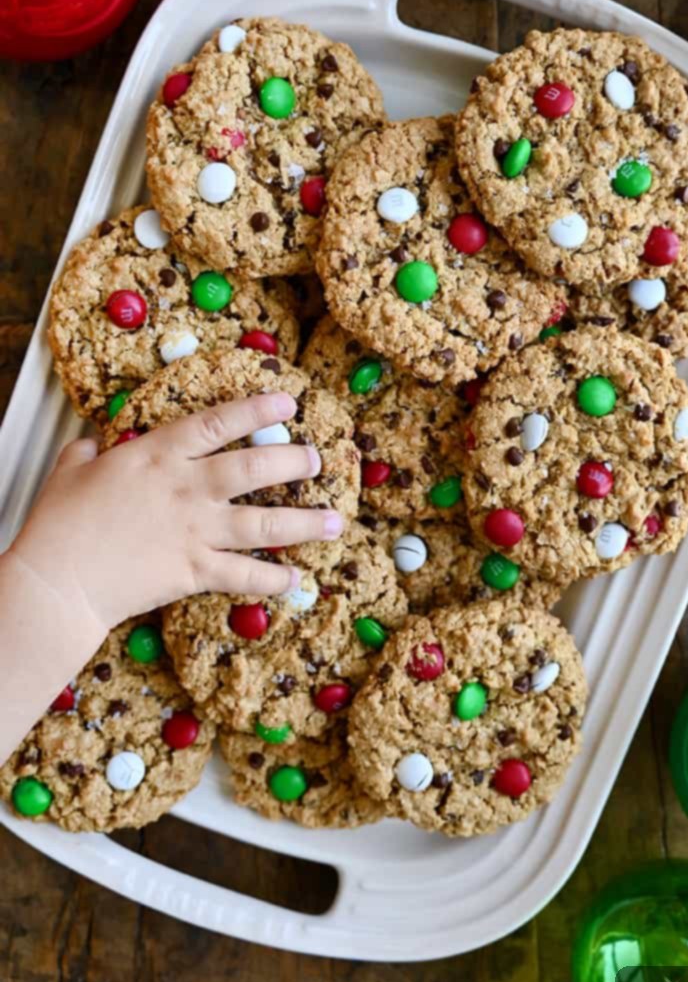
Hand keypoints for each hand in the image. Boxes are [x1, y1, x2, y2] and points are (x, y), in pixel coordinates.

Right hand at [9, 391, 343, 630]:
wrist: (59, 580)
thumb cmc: (60, 522)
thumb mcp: (70, 470)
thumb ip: (89, 451)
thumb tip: (92, 444)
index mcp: (158, 454)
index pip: (217, 424)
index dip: (256, 409)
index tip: (288, 401)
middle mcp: (186, 488)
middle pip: (253, 468)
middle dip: (293, 461)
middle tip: (319, 459)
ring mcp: (195, 531)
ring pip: (263, 523)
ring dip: (304, 523)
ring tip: (335, 522)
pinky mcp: (195, 571)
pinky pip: (244, 575)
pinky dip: (273, 579)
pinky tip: (295, 580)